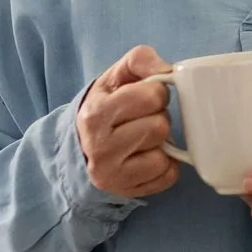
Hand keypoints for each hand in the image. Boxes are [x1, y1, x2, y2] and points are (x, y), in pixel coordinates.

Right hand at [76, 46, 180, 199]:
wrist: (82, 146)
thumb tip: (168, 70)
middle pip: (160, 126)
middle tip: (143, 119)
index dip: (156, 93)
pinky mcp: (129, 191)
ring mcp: (113, 174)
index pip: (152, 96)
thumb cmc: (106, 106)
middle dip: (158, 118)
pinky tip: (147, 156)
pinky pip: (169, 175)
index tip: (144, 98)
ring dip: (161, 143)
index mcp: (96, 113)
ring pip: (164, 153)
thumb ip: (141, 60)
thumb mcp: (116, 76)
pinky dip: (165, 165)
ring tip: (143, 138)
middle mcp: (100, 147)